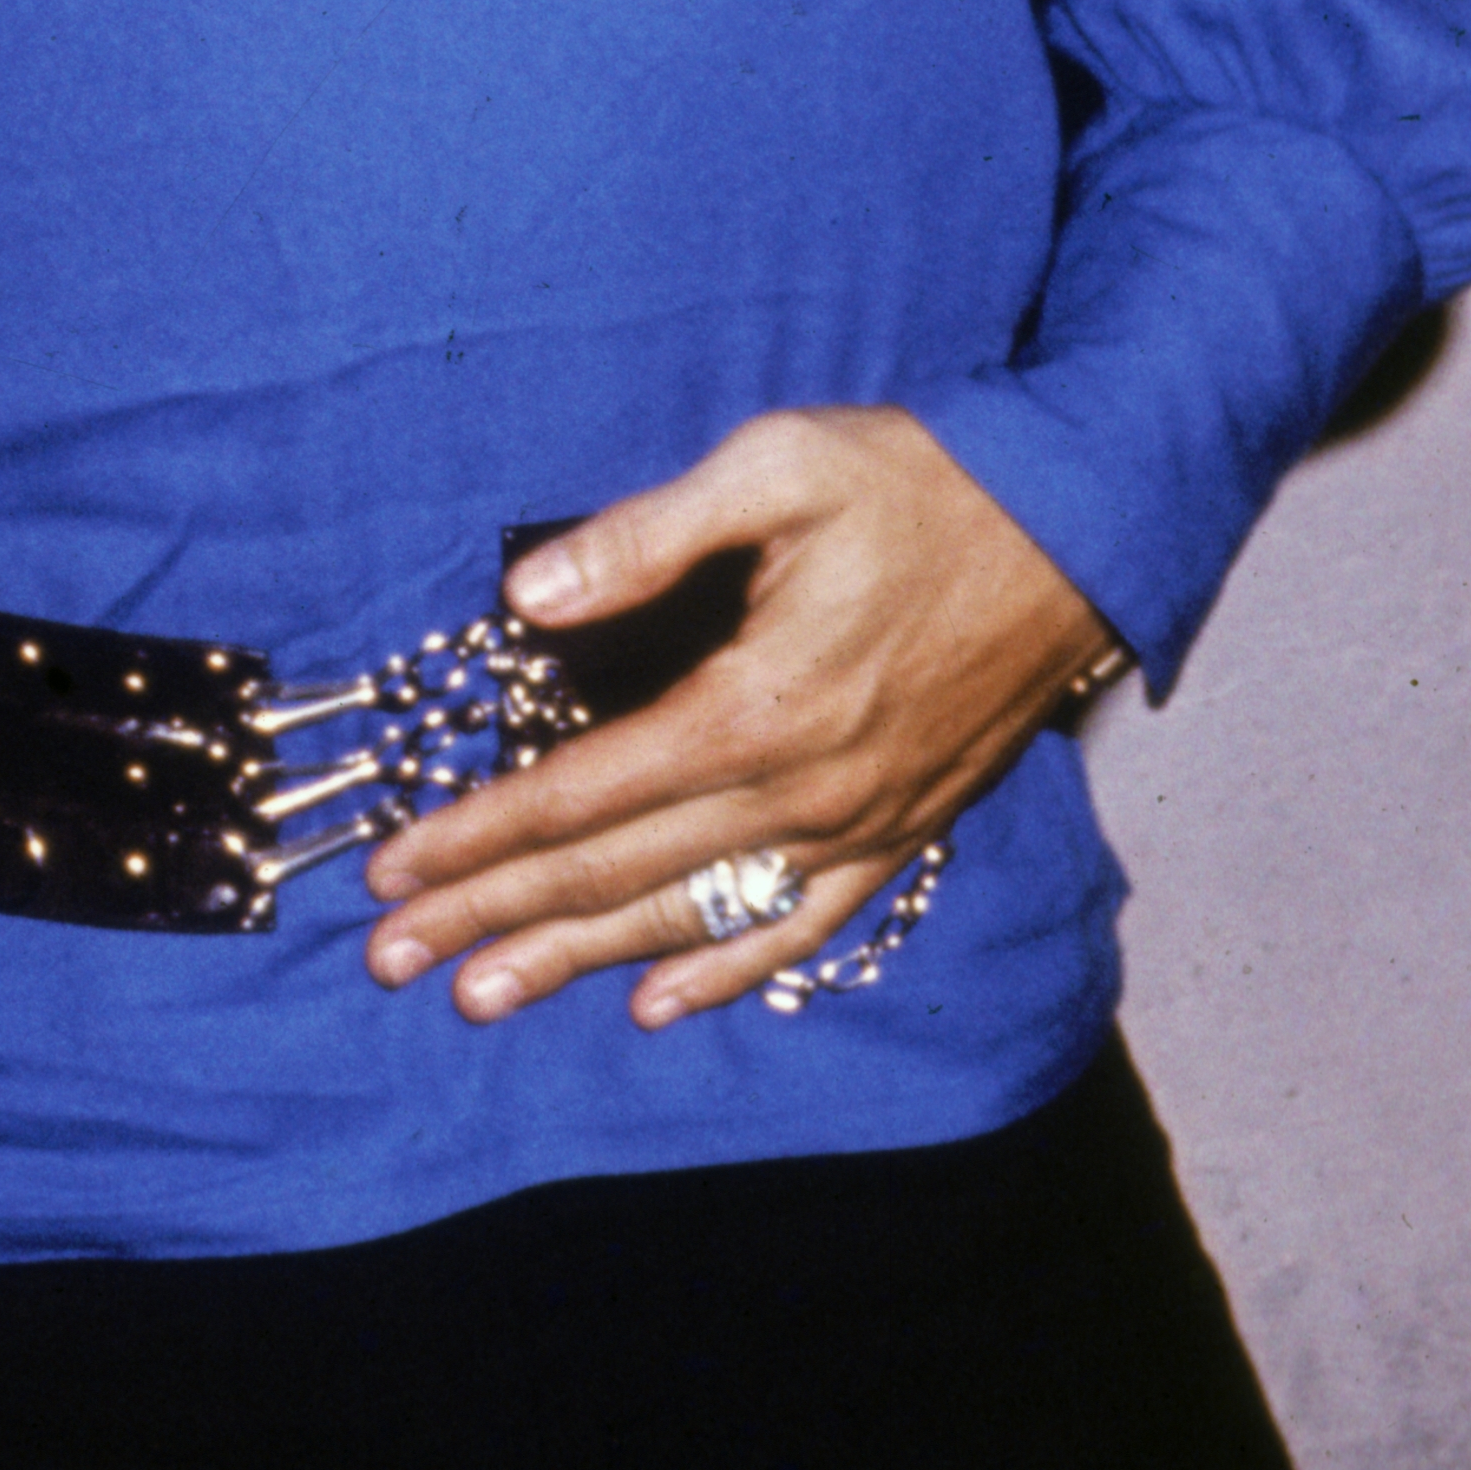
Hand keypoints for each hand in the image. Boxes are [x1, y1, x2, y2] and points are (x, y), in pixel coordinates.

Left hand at [362, 407, 1110, 1033]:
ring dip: (576, 961)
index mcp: (755, 705)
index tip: (394, 869)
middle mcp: (800, 792)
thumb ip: (647, 534)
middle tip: (391, 957)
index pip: (583, 796)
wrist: (1079, 529)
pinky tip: (655, 1002)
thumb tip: (530, 593)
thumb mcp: (777, 466)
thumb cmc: (921, 483)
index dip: (480, 837)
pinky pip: (796, 928)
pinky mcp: (900, 830)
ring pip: (690, 916)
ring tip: (481, 996)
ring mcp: (854, 825)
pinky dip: (719, 971)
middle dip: (493, 916)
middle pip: (615, 873)